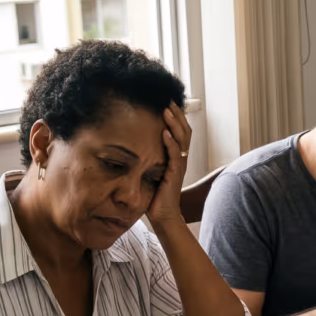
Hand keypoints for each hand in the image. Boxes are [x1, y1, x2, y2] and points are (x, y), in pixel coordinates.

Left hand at [147, 102, 191, 231]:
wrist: (164, 217)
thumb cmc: (155, 196)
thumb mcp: (150, 171)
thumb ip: (148, 157)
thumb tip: (131, 143)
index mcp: (176, 157)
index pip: (180, 132)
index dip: (176, 116)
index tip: (166, 101)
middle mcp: (181, 159)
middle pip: (184, 131)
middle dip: (177, 114)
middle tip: (168, 99)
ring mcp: (179, 166)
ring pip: (182, 140)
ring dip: (174, 124)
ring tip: (166, 110)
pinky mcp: (174, 174)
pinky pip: (175, 155)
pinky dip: (171, 143)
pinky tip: (164, 132)